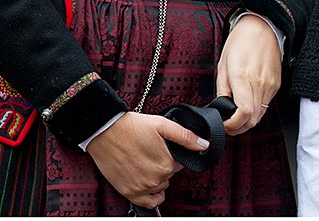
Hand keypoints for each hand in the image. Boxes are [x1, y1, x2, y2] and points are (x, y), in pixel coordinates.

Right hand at [86, 112, 204, 208]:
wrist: (105, 132)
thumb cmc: (132, 127)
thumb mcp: (163, 125)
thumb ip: (186, 137)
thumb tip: (204, 144)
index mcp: (166, 164)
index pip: (180, 163)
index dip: (173, 154)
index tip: (164, 147)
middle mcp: (155, 179)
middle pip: (170, 174)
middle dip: (165, 164)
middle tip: (152, 152)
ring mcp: (141, 188)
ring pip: (160, 186)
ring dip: (157, 177)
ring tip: (145, 162)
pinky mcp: (128, 192)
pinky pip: (147, 202)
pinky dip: (151, 195)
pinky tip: (148, 184)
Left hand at [216, 13, 281, 135]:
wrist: (263, 27)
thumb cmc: (241, 41)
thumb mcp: (223, 64)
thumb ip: (222, 89)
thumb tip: (221, 107)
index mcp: (243, 77)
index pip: (244, 113)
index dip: (232, 125)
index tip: (224, 123)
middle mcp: (260, 84)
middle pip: (253, 120)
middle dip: (238, 127)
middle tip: (228, 124)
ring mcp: (270, 85)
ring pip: (260, 115)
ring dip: (247, 120)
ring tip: (236, 114)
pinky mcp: (276, 84)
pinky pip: (266, 104)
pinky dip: (256, 109)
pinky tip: (247, 102)